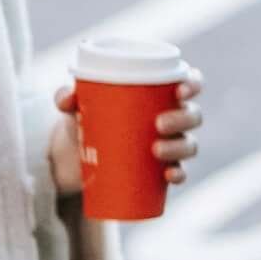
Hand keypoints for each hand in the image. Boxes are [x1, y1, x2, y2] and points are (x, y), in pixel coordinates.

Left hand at [48, 71, 203, 203]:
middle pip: (192, 115)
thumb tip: (67, 98)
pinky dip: (178, 175)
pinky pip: (179, 173)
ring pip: (188, 144)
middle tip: (158, 124)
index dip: (193, 84)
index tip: (180, 89)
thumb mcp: (74, 108)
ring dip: (178, 147)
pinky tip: (169, 176)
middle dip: (182, 118)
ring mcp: (168, 145)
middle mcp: (171, 118)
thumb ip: (67, 98)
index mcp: (160, 94)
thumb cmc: (84, 119)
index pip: (189, 83)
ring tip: (155, 150)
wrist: (74, 157)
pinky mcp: (159, 170)